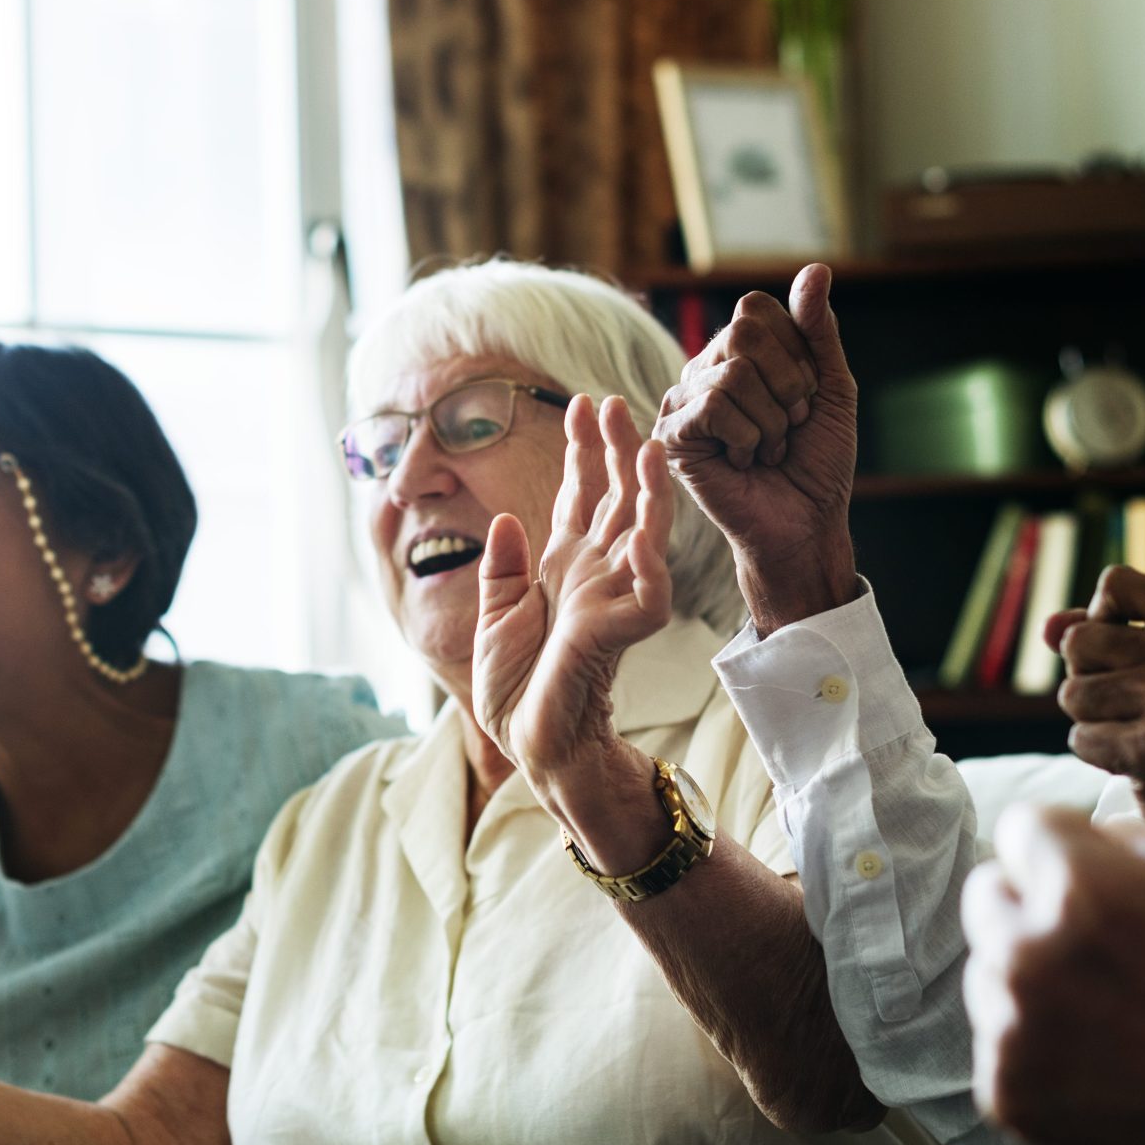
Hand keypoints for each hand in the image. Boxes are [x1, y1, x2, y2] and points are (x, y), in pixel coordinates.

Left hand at [473, 396, 672, 841]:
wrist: (531, 743)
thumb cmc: (516, 690)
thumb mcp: (493, 618)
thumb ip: (503, 569)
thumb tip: (506, 518)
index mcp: (564, 568)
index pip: (579, 497)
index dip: (582, 453)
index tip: (581, 406)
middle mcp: (595, 574)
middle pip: (614, 499)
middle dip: (614, 450)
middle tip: (613, 401)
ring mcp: (614, 599)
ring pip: (644, 532)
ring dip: (647, 487)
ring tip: (646, 443)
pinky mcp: (624, 631)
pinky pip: (648, 589)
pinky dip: (651, 556)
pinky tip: (649, 520)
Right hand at [654, 264, 858, 633]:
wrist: (806, 522)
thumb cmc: (817, 460)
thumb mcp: (831, 386)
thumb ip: (818, 329)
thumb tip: (815, 269)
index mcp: (738, 352)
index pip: (757, 310)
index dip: (797, 353)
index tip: (807, 398)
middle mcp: (704, 369)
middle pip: (742, 332)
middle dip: (788, 385)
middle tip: (791, 425)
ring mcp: (683, 400)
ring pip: (734, 373)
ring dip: (772, 421)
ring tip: (769, 449)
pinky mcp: (673, 434)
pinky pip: (715, 406)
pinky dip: (749, 439)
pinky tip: (745, 462)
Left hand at [962, 804, 1144, 1144]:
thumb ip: (1119, 831)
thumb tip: (1065, 837)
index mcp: (1076, 888)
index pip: (1017, 828)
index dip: (1057, 846)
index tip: (1083, 874)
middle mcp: (1027, 955)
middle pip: (985, 894)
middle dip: (1029, 904)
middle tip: (1089, 940)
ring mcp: (1010, 1029)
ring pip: (986, 970)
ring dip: (1027, 976)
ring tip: (1101, 1005)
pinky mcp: (1005, 1088)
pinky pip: (996, 1041)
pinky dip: (1034, 1044)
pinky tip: (1093, 1053)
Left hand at [1043, 565, 1144, 825]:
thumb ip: (1103, 633)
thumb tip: (1046, 628)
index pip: (1116, 582)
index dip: (1098, 616)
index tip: (1118, 648)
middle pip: (1079, 640)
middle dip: (1086, 675)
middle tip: (1127, 701)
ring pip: (1072, 693)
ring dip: (1090, 718)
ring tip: (1132, 730)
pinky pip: (1080, 738)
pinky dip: (1095, 752)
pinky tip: (1133, 759)